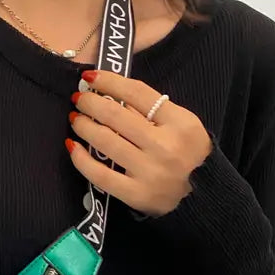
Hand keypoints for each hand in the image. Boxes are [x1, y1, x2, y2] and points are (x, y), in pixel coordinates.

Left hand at [67, 70, 211, 216]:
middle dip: (91, 103)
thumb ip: (153, 111)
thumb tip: (112, 95)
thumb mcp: (182, 126)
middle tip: (79, 98)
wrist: (202, 197)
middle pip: (117, 116)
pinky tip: (73, 146)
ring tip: (75, 118)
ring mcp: (149, 172)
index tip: (91, 77)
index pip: (138, 93)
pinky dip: (82, 159)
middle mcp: (164, 146)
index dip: (110, 81)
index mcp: (179, 123)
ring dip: (84, 126)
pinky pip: (100, 175)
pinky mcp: (135, 194)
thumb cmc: (189, 155)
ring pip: (106, 142)